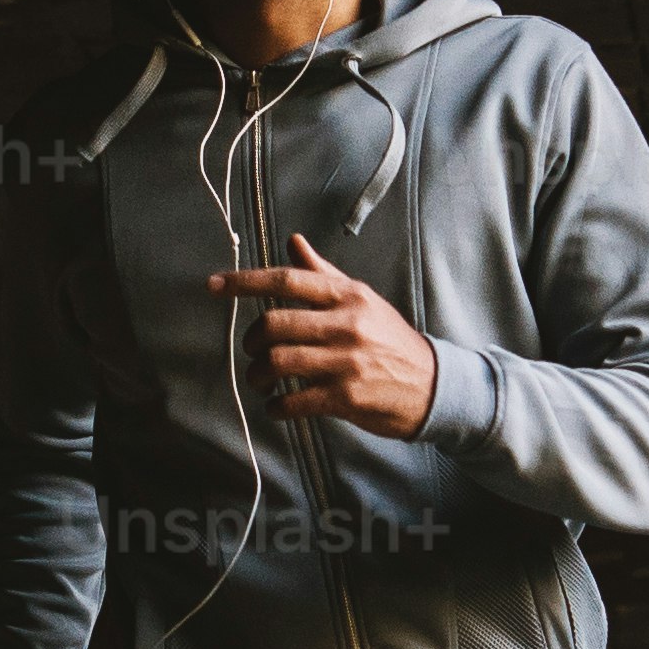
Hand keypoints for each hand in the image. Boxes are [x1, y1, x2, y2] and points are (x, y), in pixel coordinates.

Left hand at [203, 232, 440, 436]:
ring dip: (258, 376)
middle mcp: (347, 324)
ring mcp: (347, 361)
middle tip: (253, 352)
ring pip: (278, 362)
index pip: (288, 279)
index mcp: (348, 295)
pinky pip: (294, 401)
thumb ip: (323, 274)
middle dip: (252, 341)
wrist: (433, 385)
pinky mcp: (347, 397)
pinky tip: (278, 406)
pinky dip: (276, 407)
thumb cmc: (390, 339)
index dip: (245, 281)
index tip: (214, 285)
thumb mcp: (362, 300)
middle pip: (274, 324)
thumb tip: (293, 241)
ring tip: (261, 380)